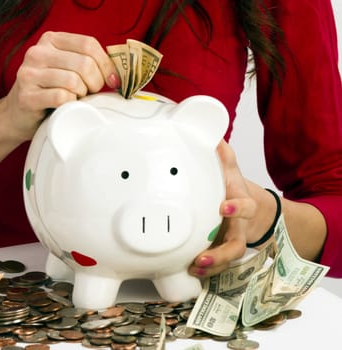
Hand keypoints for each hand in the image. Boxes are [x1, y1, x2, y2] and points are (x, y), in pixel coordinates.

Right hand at [2, 31, 119, 140]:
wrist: (17, 115)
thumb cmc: (49, 93)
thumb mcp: (67, 70)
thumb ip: (88, 64)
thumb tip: (118, 74)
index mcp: (51, 40)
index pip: (88, 44)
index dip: (106, 64)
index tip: (112, 81)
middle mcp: (37, 53)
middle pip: (84, 63)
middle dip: (95, 83)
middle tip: (89, 93)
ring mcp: (29, 74)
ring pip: (74, 81)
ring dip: (81, 95)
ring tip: (74, 99)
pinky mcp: (27, 97)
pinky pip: (61, 98)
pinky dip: (69, 104)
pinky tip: (64, 106)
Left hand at [189, 140, 256, 277]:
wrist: (254, 211)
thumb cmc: (235, 190)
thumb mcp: (232, 172)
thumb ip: (223, 156)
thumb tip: (213, 135)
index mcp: (241, 205)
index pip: (245, 207)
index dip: (237, 208)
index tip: (224, 207)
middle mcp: (238, 228)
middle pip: (236, 245)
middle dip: (221, 253)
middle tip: (203, 258)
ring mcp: (231, 242)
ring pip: (227, 260)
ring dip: (212, 267)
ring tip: (195, 269)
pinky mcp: (223, 252)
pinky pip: (218, 265)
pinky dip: (206, 271)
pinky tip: (189, 272)